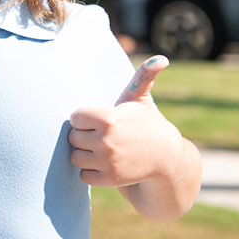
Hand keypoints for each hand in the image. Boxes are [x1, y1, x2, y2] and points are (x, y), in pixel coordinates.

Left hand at [68, 55, 180, 187]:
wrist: (165, 157)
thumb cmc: (145, 123)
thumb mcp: (140, 99)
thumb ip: (144, 75)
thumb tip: (162, 58)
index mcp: (109, 118)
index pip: (75, 117)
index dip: (85, 118)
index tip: (97, 119)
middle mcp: (106, 141)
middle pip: (73, 137)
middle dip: (84, 135)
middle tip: (100, 135)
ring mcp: (107, 162)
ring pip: (75, 157)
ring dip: (85, 154)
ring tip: (100, 148)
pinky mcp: (109, 180)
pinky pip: (83, 175)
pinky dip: (90, 171)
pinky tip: (104, 163)